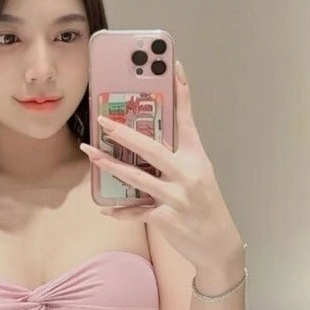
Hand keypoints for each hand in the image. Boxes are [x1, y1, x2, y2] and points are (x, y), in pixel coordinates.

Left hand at [79, 59, 244, 271]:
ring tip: (91, 154)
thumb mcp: (199, 174)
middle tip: (102, 121)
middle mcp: (188, 174)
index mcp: (197, 157)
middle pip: (152, 148)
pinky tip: (105, 208)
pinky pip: (137, 211)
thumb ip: (177, 157)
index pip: (187, 118)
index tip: (173, 65)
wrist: (218, 244)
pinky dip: (120, 211)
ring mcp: (177, 197)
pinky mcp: (167, 219)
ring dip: (111, 166)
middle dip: (124, 133)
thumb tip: (146, 140)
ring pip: (138, 178)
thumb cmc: (205, 205)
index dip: (181, 91)